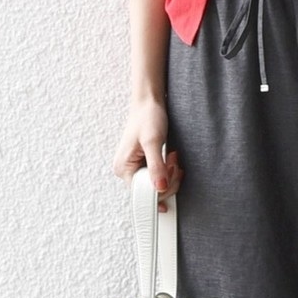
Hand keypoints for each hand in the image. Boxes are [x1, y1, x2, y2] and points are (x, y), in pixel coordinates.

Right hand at [112, 96, 183, 211]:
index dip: (161, 187)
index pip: (143, 194)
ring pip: (157, 185)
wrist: (150, 104)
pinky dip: (169, 172)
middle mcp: (127, 171)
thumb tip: (160, 187)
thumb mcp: (153, 141)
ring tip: (172, 157)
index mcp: (123, 169)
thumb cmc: (147, 117)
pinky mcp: (144, 165)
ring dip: (171, 175)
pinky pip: (159, 177)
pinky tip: (171, 159)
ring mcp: (135, 169)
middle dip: (168, 179)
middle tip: (173, 161)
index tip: (172, 173)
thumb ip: (156, 166)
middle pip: (152, 191)